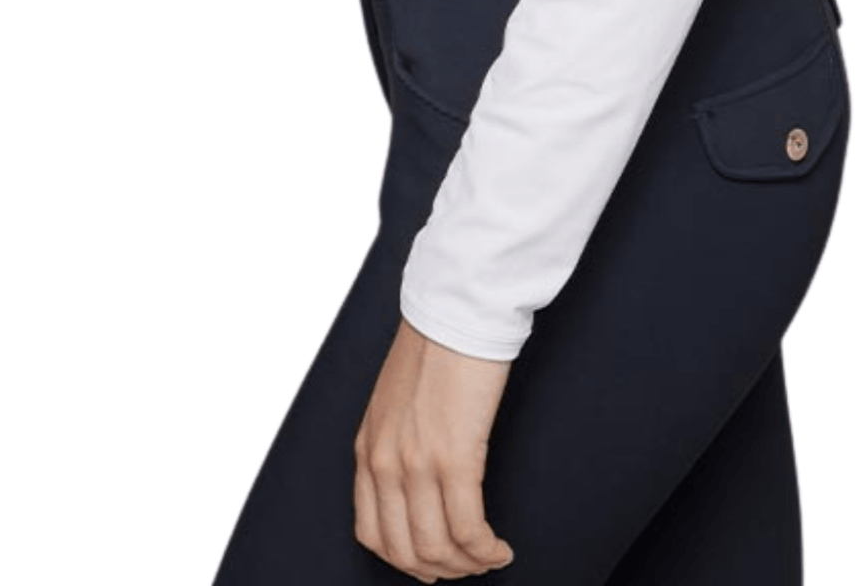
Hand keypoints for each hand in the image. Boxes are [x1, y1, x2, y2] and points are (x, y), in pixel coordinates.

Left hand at [353, 313, 516, 579]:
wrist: (456, 308)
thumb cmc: (434, 344)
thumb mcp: (395, 401)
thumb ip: (396, 441)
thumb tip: (419, 479)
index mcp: (367, 449)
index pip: (372, 533)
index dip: (406, 560)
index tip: (433, 562)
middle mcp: (384, 463)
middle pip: (405, 550)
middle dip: (440, 570)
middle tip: (467, 567)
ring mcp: (417, 463)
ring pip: (437, 548)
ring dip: (467, 565)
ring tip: (488, 559)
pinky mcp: (455, 457)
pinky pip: (468, 529)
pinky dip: (485, 550)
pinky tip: (499, 548)